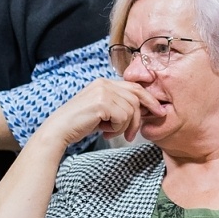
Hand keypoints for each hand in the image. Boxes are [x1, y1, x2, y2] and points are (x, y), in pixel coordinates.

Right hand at [31, 78, 159, 152]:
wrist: (59, 130)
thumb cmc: (80, 124)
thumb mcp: (103, 112)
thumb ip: (119, 106)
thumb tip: (143, 110)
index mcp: (104, 83)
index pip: (134, 87)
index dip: (149, 99)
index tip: (159, 111)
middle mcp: (104, 83)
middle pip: (136, 97)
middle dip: (139, 118)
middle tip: (134, 135)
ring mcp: (103, 91)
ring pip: (131, 110)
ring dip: (124, 126)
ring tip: (110, 132)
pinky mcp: (102, 102)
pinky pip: (123, 117)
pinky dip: (117, 129)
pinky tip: (105, 132)